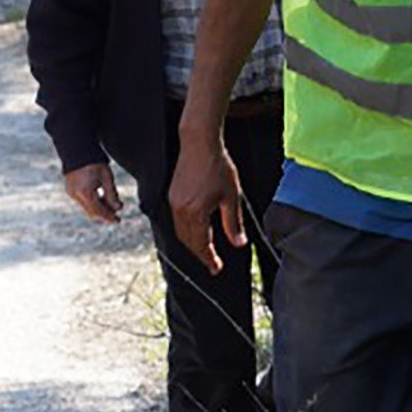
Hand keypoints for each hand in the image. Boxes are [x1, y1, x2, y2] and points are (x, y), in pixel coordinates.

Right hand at [62, 163, 122, 223]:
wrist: (78, 150)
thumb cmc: (95, 163)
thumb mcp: (107, 178)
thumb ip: (112, 194)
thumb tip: (118, 208)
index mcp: (85, 192)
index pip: (98, 210)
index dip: (109, 217)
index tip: (118, 221)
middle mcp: (75, 195)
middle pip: (91, 211)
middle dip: (104, 214)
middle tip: (115, 215)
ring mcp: (71, 193)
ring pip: (87, 207)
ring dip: (98, 208)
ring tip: (110, 204)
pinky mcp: (70, 190)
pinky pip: (82, 201)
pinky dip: (92, 202)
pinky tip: (101, 197)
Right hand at [168, 131, 244, 271]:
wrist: (198, 143)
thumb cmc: (218, 166)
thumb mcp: (231, 196)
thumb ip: (233, 223)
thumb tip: (239, 243)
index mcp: (196, 212)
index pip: (201, 244)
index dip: (209, 259)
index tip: (216, 269)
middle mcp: (180, 210)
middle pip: (188, 241)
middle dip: (201, 254)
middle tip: (213, 263)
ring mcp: (174, 203)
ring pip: (181, 233)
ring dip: (193, 244)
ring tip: (207, 249)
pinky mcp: (172, 196)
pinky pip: (178, 221)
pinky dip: (188, 231)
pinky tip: (198, 230)